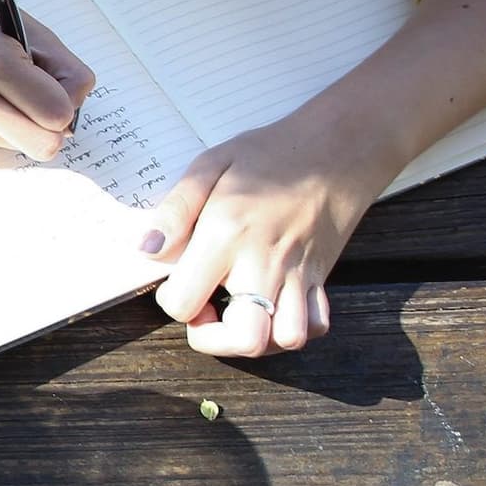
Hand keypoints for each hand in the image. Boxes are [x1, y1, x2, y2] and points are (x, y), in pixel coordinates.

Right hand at [0, 0, 94, 161]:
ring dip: (16, 120)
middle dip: (49, 125)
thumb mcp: (24, 23)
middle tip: (40, 97)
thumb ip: (61, 68)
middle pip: (41, 146)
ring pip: (13, 144)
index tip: (58, 84)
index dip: (67, 102)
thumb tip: (71, 115)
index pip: (57, 114)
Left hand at [140, 110, 396, 356]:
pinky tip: (272, 308)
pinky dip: (293, 329)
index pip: (185, 302)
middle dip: (214, 340)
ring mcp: (298, 273)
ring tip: (238, 312)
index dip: (172, 301)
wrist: (338, 146)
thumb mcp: (210, 164)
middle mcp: (265, 261)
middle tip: (206, 311)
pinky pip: (314, 325)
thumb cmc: (270, 153)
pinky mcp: (321, 277)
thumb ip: (175, 209)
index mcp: (227, 234)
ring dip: (256, 339)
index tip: (176, 282)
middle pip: (245, 338)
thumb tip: (148, 249)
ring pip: (285, 339)